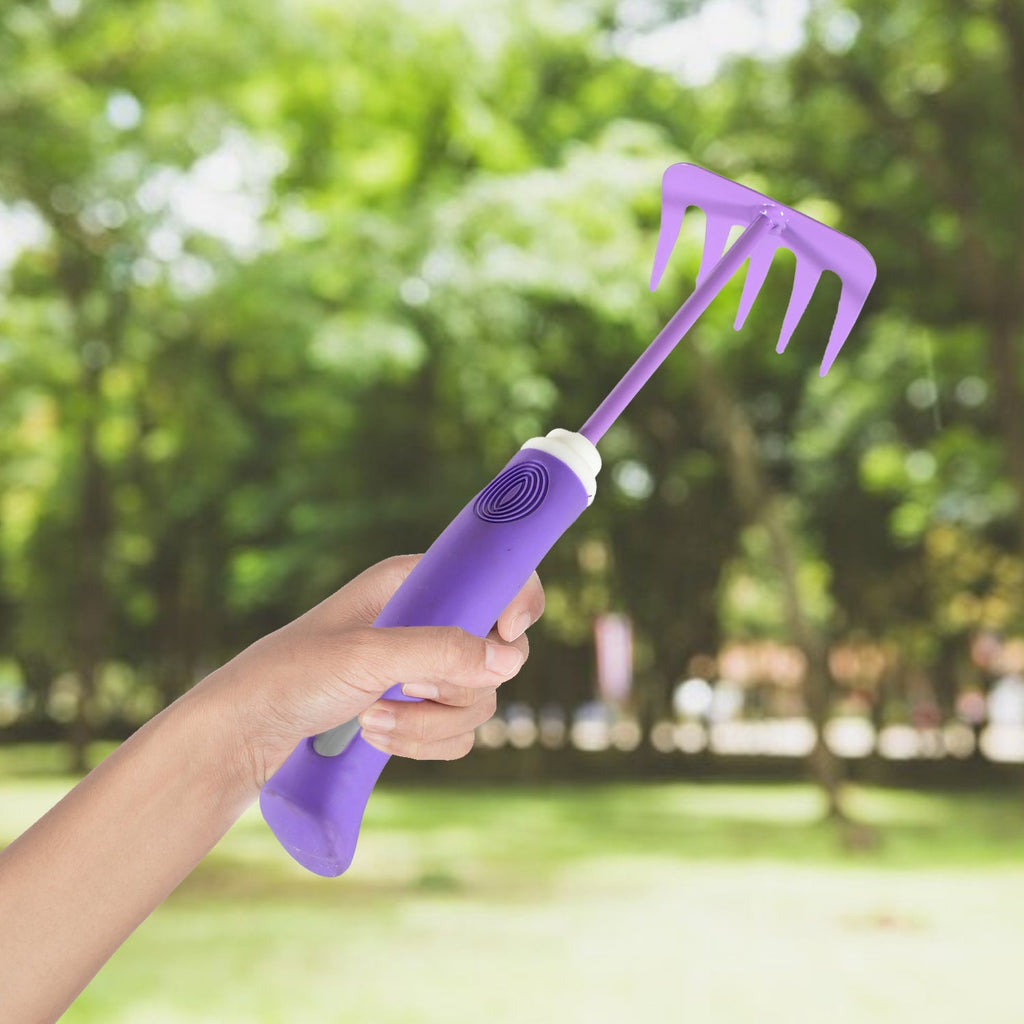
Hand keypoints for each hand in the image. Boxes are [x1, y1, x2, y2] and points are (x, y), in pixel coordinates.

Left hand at [195, 555, 544, 790]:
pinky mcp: (418, 711)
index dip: (516, 600)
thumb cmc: (292, 676)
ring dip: (428, 723)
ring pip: (479, 701)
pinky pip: (460, 735)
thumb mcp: (366, 656)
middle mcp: (427, 621)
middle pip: (497, 654)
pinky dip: (426, 745)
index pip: (494, 577)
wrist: (247, 734)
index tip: (509, 633)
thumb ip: (440, 650)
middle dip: (454, 686)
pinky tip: (378, 739)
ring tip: (371, 722)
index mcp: (414, 583)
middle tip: (406, 687)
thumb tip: (510, 657)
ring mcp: (424, 670)